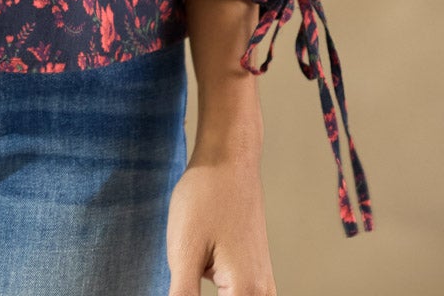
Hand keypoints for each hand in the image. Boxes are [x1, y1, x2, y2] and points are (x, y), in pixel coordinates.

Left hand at [166, 144, 276, 295]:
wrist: (228, 160)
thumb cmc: (205, 199)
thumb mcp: (184, 252)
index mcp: (246, 293)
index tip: (179, 287)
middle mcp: (263, 294)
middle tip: (184, 279)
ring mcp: (264, 284)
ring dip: (210, 294)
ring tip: (188, 278)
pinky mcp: (257, 273)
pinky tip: (204, 283)